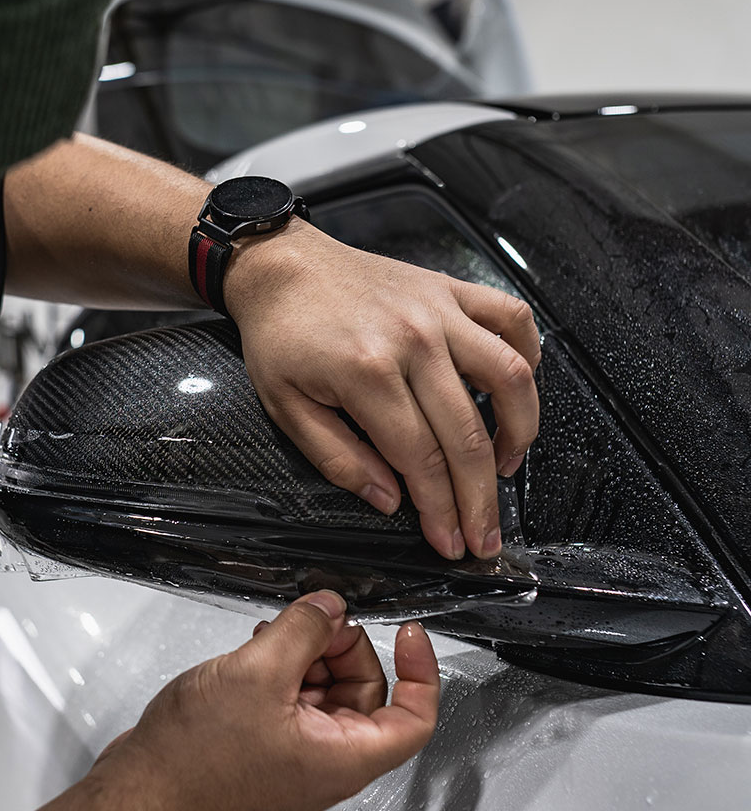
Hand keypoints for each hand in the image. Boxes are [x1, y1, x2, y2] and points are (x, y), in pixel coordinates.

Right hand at [94, 592, 438, 810]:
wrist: (139, 796)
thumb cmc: (194, 760)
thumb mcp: (259, 673)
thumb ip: (305, 631)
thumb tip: (330, 606)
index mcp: (345, 758)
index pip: (416, 718)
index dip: (421, 671)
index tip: (409, 631)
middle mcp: (328, 763)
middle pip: (368, 695)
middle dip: (347, 649)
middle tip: (316, 620)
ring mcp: (295, 758)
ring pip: (328, 694)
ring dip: (310, 655)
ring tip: (274, 633)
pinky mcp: (265, 749)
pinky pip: (294, 702)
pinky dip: (284, 671)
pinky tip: (257, 650)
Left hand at [225, 220, 539, 560]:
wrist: (282, 266)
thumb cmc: (281, 335)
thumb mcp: (286, 408)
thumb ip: (338, 460)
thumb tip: (390, 501)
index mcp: (368, 373)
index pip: (422, 459)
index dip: (441, 511)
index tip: (451, 544)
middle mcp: (414, 340)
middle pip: (467, 434)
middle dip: (481, 498)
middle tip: (485, 536)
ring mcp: (439, 311)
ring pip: (508, 377)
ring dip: (520, 431)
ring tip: (507, 468)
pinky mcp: (451, 290)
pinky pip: (512, 319)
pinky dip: (529, 354)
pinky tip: (517, 392)